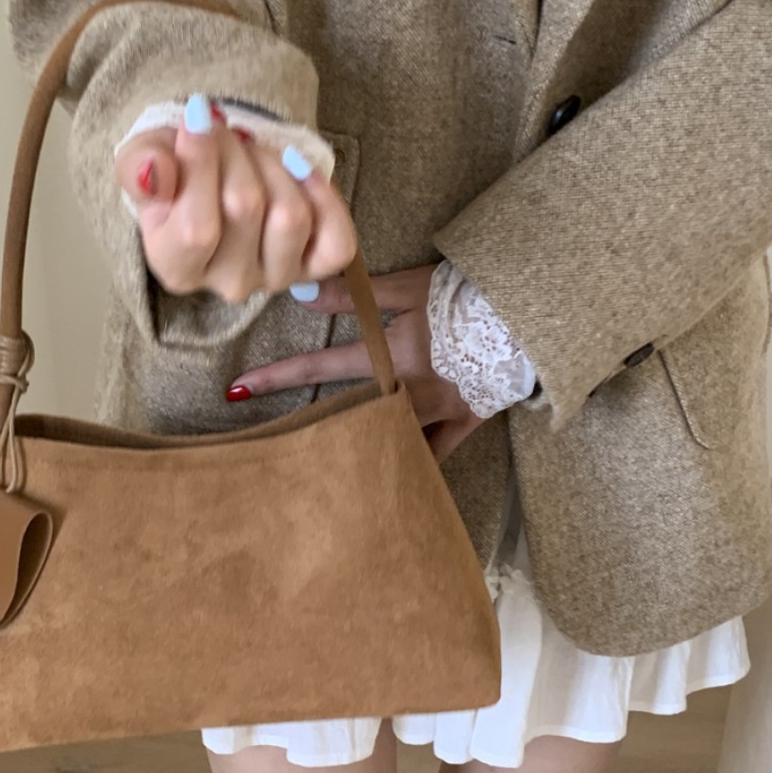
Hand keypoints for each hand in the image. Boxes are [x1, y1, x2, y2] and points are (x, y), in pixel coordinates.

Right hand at [113, 95, 356, 303]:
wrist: (214, 173)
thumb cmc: (175, 169)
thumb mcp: (143, 160)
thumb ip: (139, 168)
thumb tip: (156, 172)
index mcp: (177, 267)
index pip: (197, 230)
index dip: (200, 164)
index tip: (196, 117)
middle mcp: (228, 283)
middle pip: (244, 209)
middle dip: (235, 150)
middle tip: (225, 131)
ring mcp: (275, 279)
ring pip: (290, 217)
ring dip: (275, 165)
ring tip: (256, 150)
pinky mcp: (315, 268)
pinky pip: (336, 242)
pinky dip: (324, 197)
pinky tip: (299, 170)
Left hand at [224, 265, 486, 460]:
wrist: (535, 316)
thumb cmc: (473, 294)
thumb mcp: (414, 286)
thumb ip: (361, 294)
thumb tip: (305, 294)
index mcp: (390, 357)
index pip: (321, 368)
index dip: (278, 376)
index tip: (236, 389)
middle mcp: (407, 391)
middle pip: (346, 410)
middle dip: (303, 421)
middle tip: (269, 439)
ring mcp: (438, 410)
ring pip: (387, 438)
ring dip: (356, 449)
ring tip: (320, 473)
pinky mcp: (468, 419)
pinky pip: (439, 452)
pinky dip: (418, 465)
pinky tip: (394, 486)